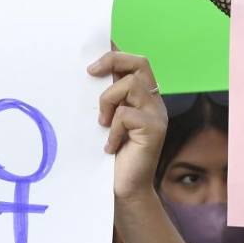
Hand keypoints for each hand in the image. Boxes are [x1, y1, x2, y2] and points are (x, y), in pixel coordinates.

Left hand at [87, 51, 167, 202]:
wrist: (125, 191)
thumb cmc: (111, 158)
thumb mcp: (105, 123)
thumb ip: (104, 100)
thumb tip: (87, 73)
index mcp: (143, 97)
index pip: (135, 63)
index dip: (117, 51)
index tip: (94, 51)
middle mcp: (154, 102)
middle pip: (140, 63)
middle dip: (113, 61)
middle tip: (90, 72)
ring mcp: (157, 115)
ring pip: (131, 85)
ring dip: (108, 100)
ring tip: (102, 124)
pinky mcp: (154, 130)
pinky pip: (126, 115)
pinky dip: (113, 130)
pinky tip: (110, 147)